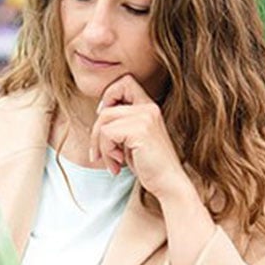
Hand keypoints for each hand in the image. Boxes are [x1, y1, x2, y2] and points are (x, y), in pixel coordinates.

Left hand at [89, 75, 193, 200]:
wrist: (168, 183)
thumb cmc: (149, 165)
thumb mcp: (132, 138)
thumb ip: (121, 123)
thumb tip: (98, 115)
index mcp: (149, 107)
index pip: (125, 81)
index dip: (109, 95)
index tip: (104, 117)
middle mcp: (149, 107)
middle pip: (106, 109)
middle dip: (96, 134)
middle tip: (99, 155)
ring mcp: (145, 117)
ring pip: (103, 122)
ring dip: (101, 146)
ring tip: (112, 162)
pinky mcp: (140, 130)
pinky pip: (106, 133)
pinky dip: (106, 151)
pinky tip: (118, 164)